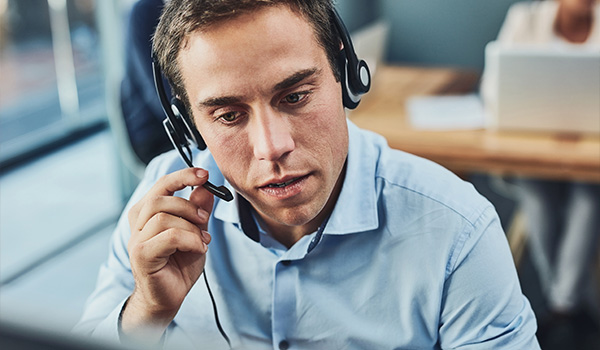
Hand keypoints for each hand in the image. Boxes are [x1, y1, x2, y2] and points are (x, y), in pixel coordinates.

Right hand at [121, 168, 214, 340]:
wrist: (169, 297)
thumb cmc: (179, 265)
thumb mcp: (195, 232)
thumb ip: (198, 210)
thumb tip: (205, 188)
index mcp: (148, 213)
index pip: (162, 185)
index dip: (183, 176)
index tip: (204, 174)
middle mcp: (138, 223)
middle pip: (160, 198)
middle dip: (189, 205)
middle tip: (205, 219)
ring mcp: (137, 239)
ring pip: (165, 218)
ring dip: (191, 228)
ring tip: (202, 241)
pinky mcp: (142, 254)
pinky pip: (170, 236)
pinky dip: (190, 240)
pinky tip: (198, 249)